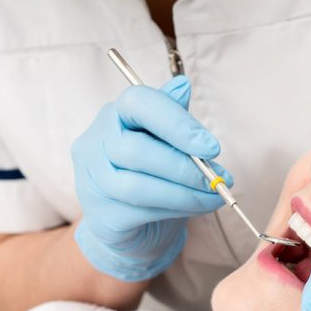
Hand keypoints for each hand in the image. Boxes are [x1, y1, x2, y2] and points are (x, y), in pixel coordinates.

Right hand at [72, 75, 231, 280]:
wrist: (130, 225)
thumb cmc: (150, 174)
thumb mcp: (164, 141)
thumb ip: (171, 114)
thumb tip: (183, 85)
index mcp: (113, 116)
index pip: (137, 103)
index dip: (176, 123)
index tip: (212, 147)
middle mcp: (95, 144)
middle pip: (136, 150)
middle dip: (185, 166)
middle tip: (217, 178)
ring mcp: (93, 182)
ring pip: (137, 186)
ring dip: (185, 193)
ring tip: (214, 195)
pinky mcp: (102, 216)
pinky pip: (141, 212)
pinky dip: (177, 209)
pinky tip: (198, 206)